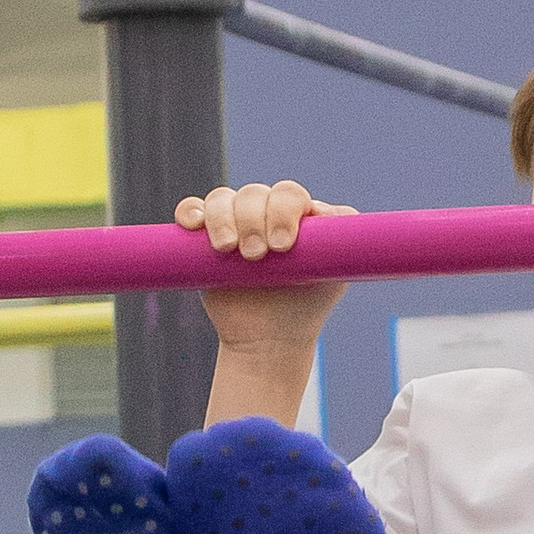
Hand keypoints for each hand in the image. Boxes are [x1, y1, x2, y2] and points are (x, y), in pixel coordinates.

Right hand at [177, 182, 351, 352]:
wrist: (270, 340)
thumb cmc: (307, 306)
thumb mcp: (334, 275)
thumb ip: (343, 243)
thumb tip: (328, 213)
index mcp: (297, 215)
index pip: (288, 195)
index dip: (283, 212)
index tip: (284, 246)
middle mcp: (265, 213)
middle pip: (254, 194)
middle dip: (253, 220)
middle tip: (257, 256)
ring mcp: (234, 223)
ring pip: (223, 198)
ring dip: (223, 218)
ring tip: (229, 250)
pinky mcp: (204, 238)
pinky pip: (193, 210)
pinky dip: (190, 211)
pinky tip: (193, 224)